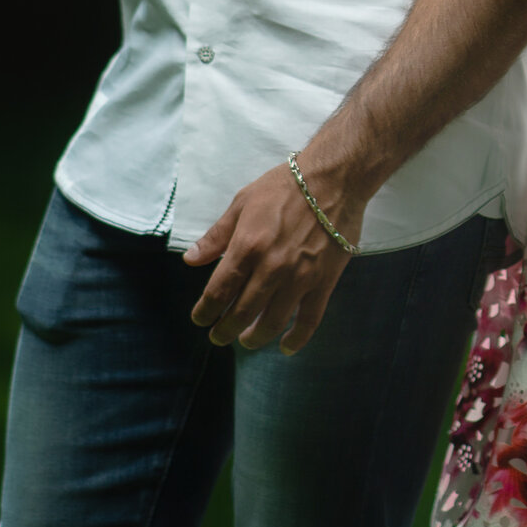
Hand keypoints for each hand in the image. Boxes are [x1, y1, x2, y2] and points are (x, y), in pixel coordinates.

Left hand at [184, 157, 364, 353]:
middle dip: (225, 330)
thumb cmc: (285, 186)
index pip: (218, 292)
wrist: (335, 179)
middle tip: (219, 336)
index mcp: (247, 247)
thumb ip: (216, 236)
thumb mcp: (242, 203)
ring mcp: (300, 277)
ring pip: (272, 321)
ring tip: (247, 341)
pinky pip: (310, 319)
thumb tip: (191, 260)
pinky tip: (287, 347)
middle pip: (241, 313)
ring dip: (255, 337)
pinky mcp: (325, 281)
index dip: (205, 311)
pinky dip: (297, 338)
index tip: (200, 319)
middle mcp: (271, 268)